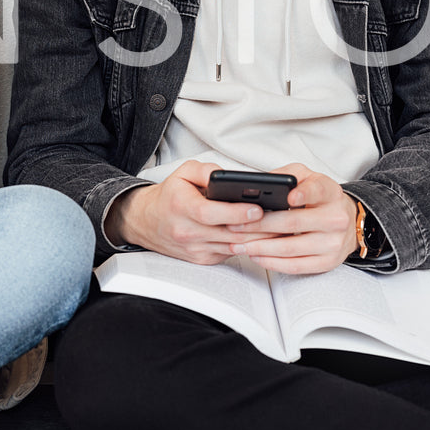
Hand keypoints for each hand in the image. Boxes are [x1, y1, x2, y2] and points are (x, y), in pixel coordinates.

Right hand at [106, 160, 279, 263]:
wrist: (147, 222)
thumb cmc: (170, 195)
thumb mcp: (183, 173)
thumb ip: (204, 170)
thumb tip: (226, 175)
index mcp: (181, 207)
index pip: (211, 214)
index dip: (236, 213)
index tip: (257, 208)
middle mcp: (187, 232)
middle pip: (228, 234)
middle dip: (257, 227)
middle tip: (282, 219)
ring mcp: (195, 249)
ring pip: (233, 247)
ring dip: (258, 240)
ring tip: (281, 228)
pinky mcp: (202, 260)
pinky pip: (230, 253)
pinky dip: (248, 246)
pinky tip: (265, 237)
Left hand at [227, 163, 358, 274]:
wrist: (348, 221)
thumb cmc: (320, 198)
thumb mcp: (308, 177)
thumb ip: (286, 176)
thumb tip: (258, 183)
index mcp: (330, 192)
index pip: (317, 191)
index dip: (303, 194)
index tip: (289, 197)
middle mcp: (336, 218)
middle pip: (293, 223)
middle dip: (260, 225)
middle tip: (235, 225)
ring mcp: (333, 243)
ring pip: (290, 248)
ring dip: (260, 247)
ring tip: (238, 244)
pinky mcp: (327, 262)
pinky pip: (295, 266)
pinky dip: (271, 262)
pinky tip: (255, 256)